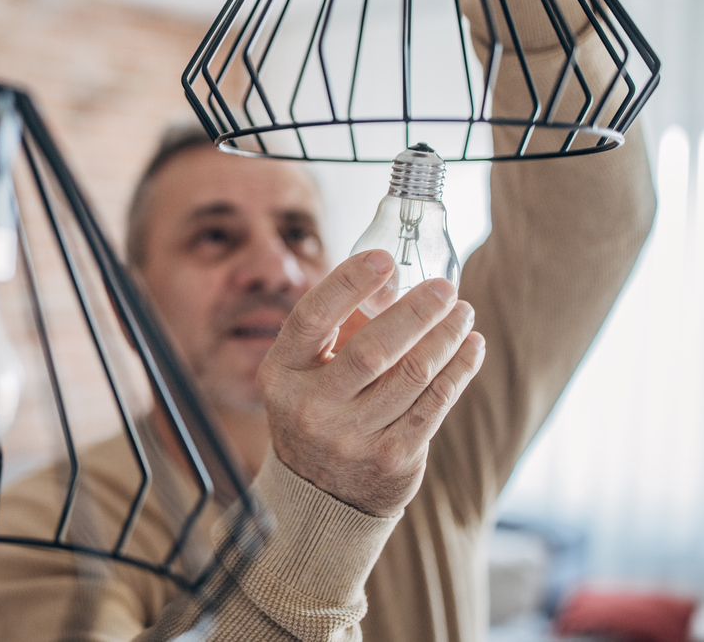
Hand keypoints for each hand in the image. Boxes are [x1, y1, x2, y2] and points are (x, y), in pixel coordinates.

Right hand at [255, 250, 484, 516]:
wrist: (321, 493)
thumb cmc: (319, 409)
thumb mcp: (309, 369)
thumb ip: (344, 324)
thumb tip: (395, 279)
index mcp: (282, 374)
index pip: (312, 318)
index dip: (348, 283)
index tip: (384, 258)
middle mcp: (311, 407)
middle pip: (371, 349)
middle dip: (416, 312)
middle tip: (445, 288)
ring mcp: (351, 436)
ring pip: (412, 374)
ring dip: (445, 336)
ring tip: (462, 313)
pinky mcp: (391, 456)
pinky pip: (435, 403)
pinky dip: (459, 369)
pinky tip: (470, 346)